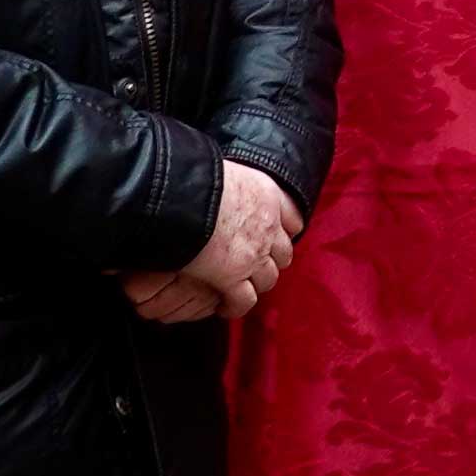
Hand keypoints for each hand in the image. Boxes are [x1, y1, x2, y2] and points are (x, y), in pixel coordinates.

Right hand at [126, 159, 302, 327]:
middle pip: (283, 253)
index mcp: (267, 195)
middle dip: (272, 260)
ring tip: (240, 287)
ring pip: (268, 279)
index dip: (284, 229)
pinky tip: (225, 307)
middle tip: (255, 265)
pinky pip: (245, 301)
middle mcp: (268, 227)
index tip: (276, 235)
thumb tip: (212, 179)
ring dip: (256, 284)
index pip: (292, 217)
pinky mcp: (234, 278)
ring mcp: (255, 255)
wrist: (183, 197)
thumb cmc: (194, 177)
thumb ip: (229, 181)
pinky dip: (237, 306)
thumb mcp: (221, 169)